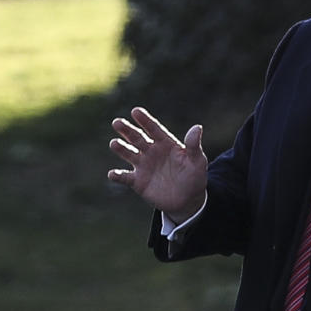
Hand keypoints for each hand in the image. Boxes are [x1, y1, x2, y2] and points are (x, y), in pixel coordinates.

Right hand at [108, 106, 207, 222]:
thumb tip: (197, 127)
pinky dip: (118, 176)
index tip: (136, 111)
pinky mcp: (137, 181)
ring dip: (121, 149)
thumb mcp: (197, 161)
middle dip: (127, 130)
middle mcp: (152, 152)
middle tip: (117, 122)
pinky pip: (125, 177)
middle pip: (138, 138)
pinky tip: (112, 174)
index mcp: (166, 144)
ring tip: (114, 143)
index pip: (154, 129)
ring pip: (129, 154)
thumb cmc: (194, 177)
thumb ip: (194, 146)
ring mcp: (143, 166)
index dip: (145, 120)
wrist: (187, 200)